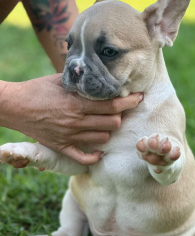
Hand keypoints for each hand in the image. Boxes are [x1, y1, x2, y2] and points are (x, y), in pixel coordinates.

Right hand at [0, 74, 142, 164]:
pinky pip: (84, 158)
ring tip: (107, 123)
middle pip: (113, 123)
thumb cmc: (36, 90)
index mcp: (77, 103)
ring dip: (108, 131)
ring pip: (103, 138)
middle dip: (120, 115)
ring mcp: (69, 136)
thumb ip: (81, 81)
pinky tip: (99, 149)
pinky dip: (95, 155)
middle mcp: (76, 122)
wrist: (14, 106)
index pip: (112, 105)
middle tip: (120, 109)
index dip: (129, 101)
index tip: (138, 97)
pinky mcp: (61, 147)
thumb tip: (99, 76)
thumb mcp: (60, 80)